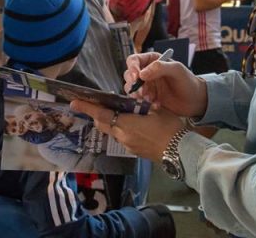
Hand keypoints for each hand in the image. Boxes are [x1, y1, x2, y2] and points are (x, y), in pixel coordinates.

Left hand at [70, 100, 184, 161]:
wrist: (180, 152)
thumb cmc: (169, 128)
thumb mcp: (156, 110)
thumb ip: (141, 106)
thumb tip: (134, 103)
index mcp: (126, 125)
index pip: (101, 114)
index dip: (87, 107)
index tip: (74, 103)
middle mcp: (122, 137)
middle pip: (103, 124)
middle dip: (97, 114)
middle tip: (94, 104)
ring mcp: (128, 146)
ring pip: (112, 131)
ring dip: (109, 121)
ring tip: (115, 111)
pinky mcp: (135, 151)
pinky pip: (121, 137)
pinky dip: (120, 128)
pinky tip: (130, 123)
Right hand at [124, 52, 207, 117]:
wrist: (195, 101)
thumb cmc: (188, 81)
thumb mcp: (177, 70)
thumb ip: (160, 68)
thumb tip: (141, 74)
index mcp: (152, 61)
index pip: (134, 60)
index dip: (132, 68)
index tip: (136, 78)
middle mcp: (146, 72)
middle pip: (129, 75)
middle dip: (134, 84)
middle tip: (143, 92)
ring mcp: (146, 86)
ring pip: (131, 89)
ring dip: (138, 95)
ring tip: (151, 99)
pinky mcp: (147, 99)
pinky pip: (138, 101)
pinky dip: (145, 103)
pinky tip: (157, 104)